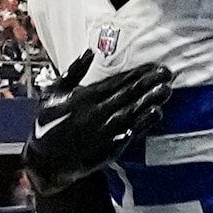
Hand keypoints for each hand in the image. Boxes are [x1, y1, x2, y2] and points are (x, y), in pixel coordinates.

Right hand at [26, 50, 171, 196]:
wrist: (44, 160)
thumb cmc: (48, 122)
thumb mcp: (53, 92)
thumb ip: (73, 71)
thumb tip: (89, 52)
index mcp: (83, 97)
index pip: (116, 82)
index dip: (136, 74)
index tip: (154, 66)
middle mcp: (95, 112)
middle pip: (127, 95)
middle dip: (148, 84)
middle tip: (167, 73)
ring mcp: (102, 131)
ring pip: (131, 113)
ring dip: (149, 101)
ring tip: (166, 90)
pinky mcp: (107, 148)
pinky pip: (128, 134)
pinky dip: (141, 125)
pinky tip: (155, 115)